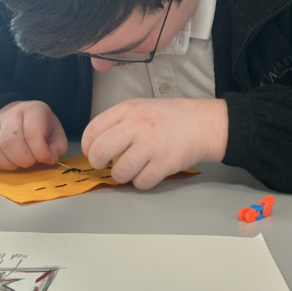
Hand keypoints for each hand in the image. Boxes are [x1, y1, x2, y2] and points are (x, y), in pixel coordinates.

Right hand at [0, 100, 67, 169]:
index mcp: (33, 110)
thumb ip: (57, 149)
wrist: (22, 114)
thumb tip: (48, 159)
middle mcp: (11, 114)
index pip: (32, 134)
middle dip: (22, 160)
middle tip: (30, 163)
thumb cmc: (42, 128)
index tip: (46, 159)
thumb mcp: (57, 135)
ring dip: (7, 164)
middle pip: (9, 142)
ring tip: (17, 163)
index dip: (40, 153)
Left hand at [81, 98, 227, 189]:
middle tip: (107, 165)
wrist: (203, 123)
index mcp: (127, 110)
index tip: (93, 153)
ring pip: (119, 172)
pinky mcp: (164, 163)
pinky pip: (140, 182)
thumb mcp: (140, 107)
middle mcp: (136, 126)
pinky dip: (141, 182)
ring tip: (133, 169)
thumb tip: (96, 144)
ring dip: (122, 175)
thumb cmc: (171, 117)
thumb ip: (118, 121)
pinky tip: (148, 172)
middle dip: (98, 163)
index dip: (88, 147)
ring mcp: (150, 145)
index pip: (92, 131)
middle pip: (99, 152)